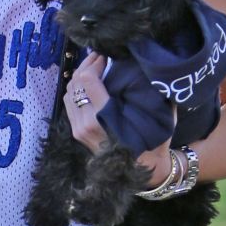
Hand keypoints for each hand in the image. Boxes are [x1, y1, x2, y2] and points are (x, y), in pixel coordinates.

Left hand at [64, 53, 174, 182]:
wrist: (143, 170)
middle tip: (100, 56)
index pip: (87, 81)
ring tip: (95, 67)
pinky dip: (76, 89)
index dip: (95, 62)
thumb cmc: (153, 142)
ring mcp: (79, 130)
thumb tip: (146, 67)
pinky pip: (69, 103)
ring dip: (80, 76)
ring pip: (69, 92)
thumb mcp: (157, 117)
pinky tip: (89, 83)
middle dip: (86, 65)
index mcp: (104, 118)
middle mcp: (87, 124)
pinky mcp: (76, 132)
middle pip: (75, 83)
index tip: (107, 56)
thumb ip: (150, 92)